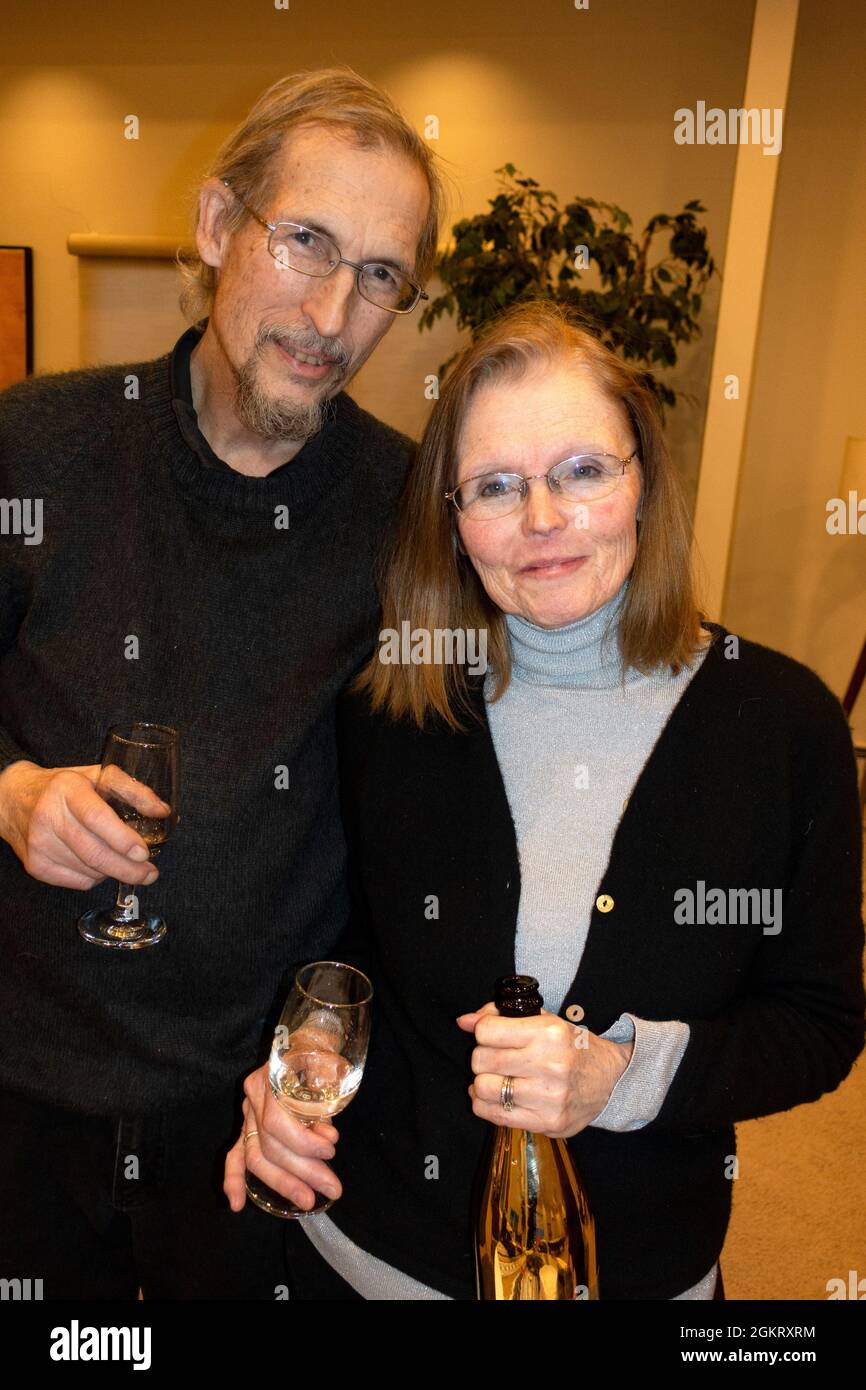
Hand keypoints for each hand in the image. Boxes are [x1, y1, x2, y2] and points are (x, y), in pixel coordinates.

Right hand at [0, 759, 168, 889]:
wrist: (12, 799)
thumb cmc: (63, 787)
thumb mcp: (97, 775)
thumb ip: (132, 789)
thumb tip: (163, 811)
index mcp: (67, 789)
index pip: (96, 818)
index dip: (122, 839)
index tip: (144, 853)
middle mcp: (48, 816)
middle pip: (94, 852)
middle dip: (128, 868)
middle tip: (150, 874)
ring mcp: (39, 844)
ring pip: (88, 871)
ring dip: (114, 872)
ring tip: (126, 864)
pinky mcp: (34, 866)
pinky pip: (77, 882)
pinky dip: (95, 878)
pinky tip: (99, 865)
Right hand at [223, 1063, 342, 1212]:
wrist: (308, 1038)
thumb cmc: (320, 1052)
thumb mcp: (328, 1071)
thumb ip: (324, 1107)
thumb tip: (327, 1139)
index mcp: (268, 1079)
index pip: (275, 1122)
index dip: (303, 1144)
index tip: (331, 1151)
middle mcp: (252, 1098)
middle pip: (267, 1145)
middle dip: (300, 1172)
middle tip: (331, 1188)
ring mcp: (246, 1113)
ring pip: (255, 1156)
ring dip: (282, 1182)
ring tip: (308, 1201)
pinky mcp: (247, 1126)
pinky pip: (235, 1155)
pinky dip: (234, 1179)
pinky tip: (235, 1204)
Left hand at [457, 1002, 633, 1137]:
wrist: (612, 1079)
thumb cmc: (573, 1047)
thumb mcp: (545, 1021)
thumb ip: (503, 1017)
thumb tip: (464, 1021)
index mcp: (549, 1033)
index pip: (487, 1031)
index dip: (482, 1032)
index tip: (489, 1036)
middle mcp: (550, 1065)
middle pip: (482, 1060)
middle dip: (481, 1057)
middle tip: (492, 1058)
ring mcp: (550, 1097)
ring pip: (485, 1089)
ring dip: (482, 1083)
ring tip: (493, 1078)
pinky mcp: (548, 1122)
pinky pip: (497, 1116)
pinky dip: (486, 1105)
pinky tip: (496, 1097)